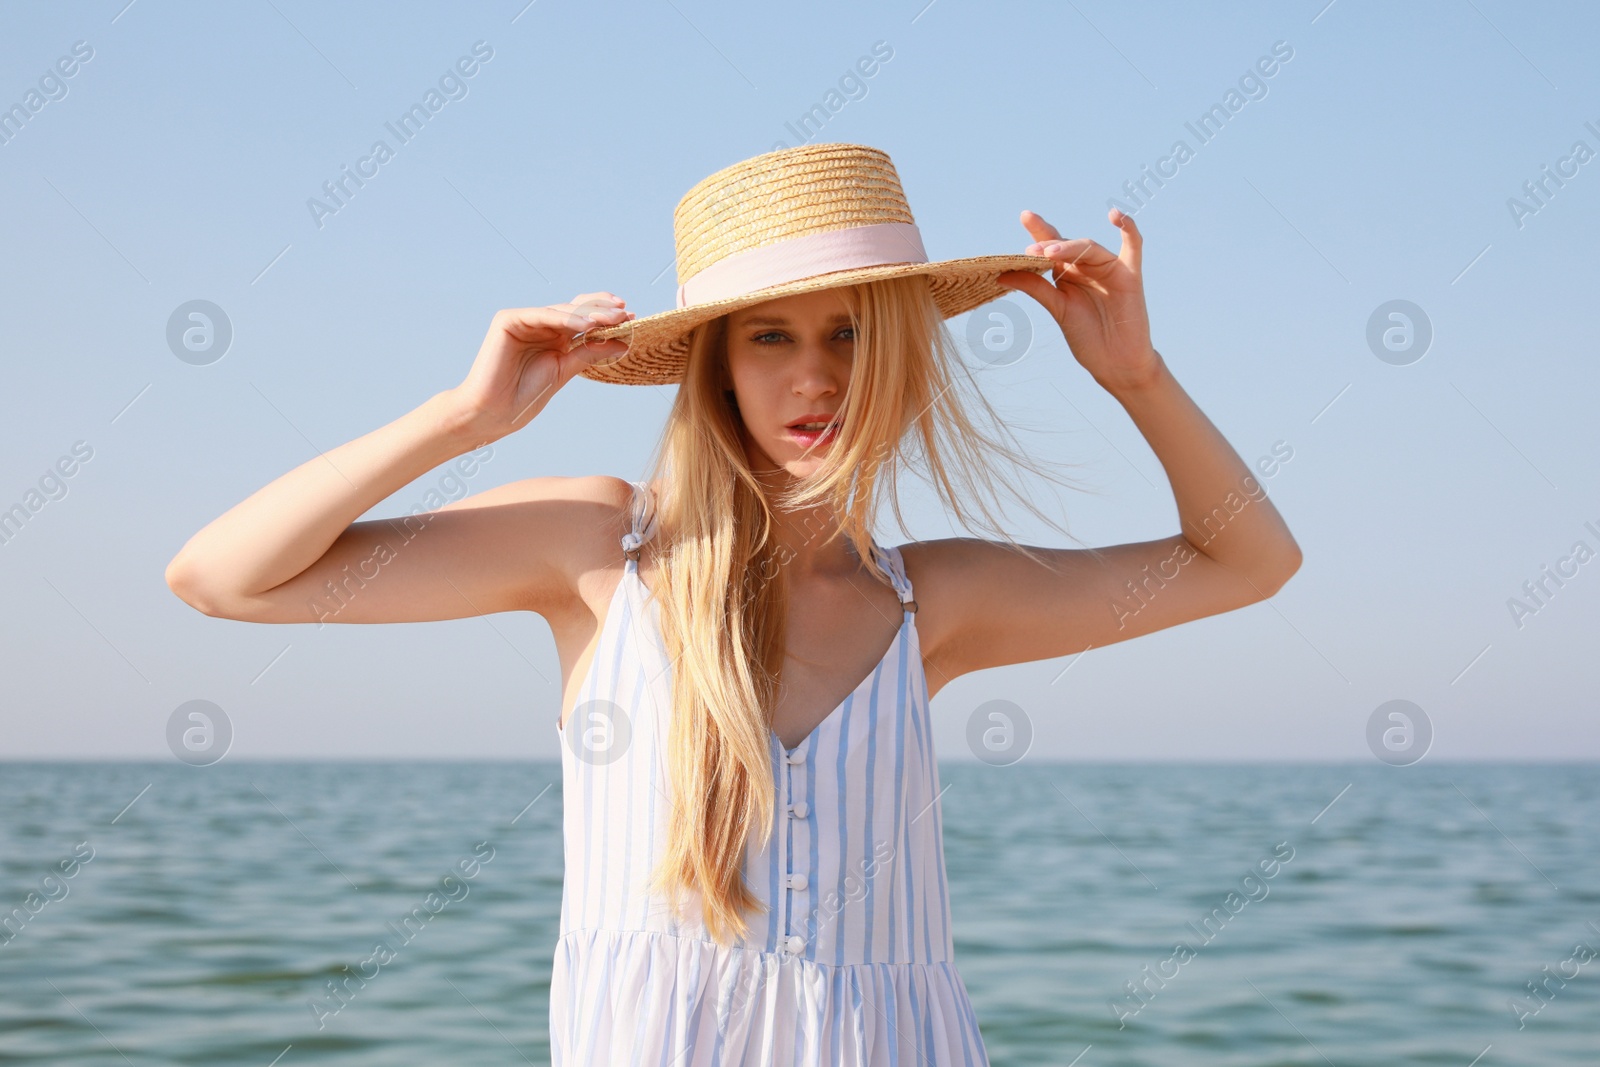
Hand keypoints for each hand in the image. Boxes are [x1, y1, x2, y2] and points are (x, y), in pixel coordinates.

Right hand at [447, 293, 633, 439]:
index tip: (631, 317)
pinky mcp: (508, 320)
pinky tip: (587, 325)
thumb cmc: (525, 396)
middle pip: (576, 309)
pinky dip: (566, 319)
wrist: (495, 413)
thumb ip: (589, 353)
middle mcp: (540, 324)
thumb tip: (622, 343)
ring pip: (562, 311)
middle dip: (602, 311)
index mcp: (554, 336)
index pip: (583, 317)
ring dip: (589, 314)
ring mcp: (524, 320)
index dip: (606, 315)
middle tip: (626, 313)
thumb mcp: (566, 371)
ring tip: (612, 319)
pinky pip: (542, 315)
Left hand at [998, 209, 1160, 392]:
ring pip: (1090, 248)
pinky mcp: (1130, 275)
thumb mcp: (1058, 310)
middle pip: (1068, 246)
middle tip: (1030, 251)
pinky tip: (1117, 215)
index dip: (1039, 231)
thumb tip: (1001, 274)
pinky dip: (1128, 229)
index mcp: (1067, 274)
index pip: (1051, 248)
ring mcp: (1109, 268)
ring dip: (1070, 247)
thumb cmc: (1087, 337)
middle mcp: (1086, 267)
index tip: (1025, 216)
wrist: (1115, 362)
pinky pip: (1134, 246)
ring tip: (1050, 253)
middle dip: (1049, 245)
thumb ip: (1036, 288)